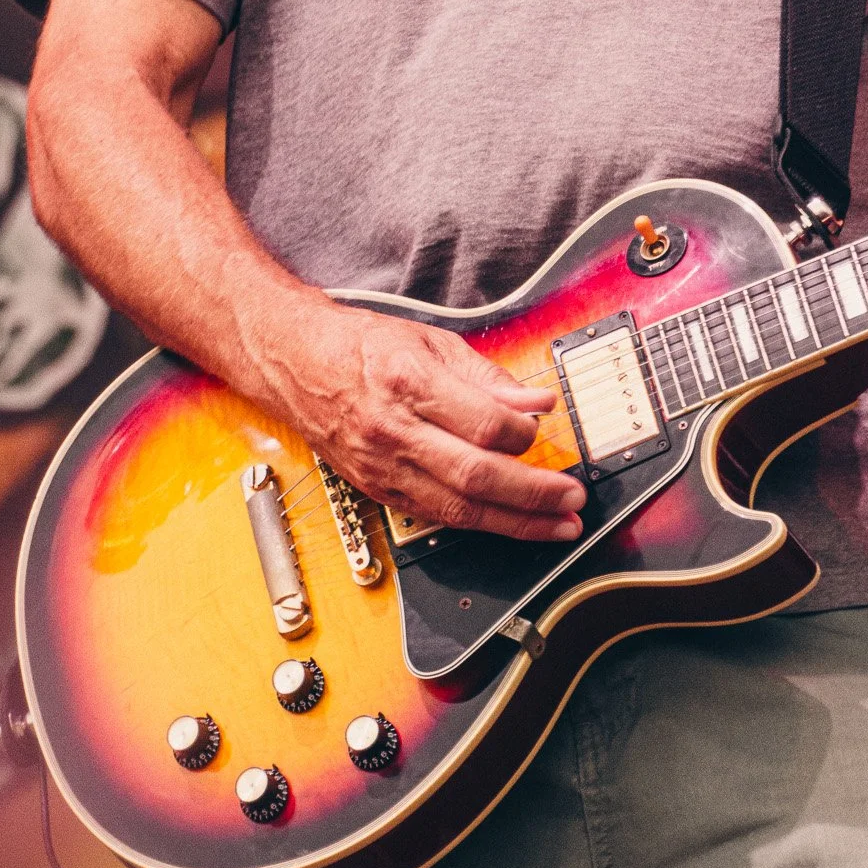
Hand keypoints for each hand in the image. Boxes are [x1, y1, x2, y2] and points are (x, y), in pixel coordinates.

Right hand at [254, 296, 586, 542]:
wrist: (294, 362)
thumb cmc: (361, 345)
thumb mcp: (430, 341)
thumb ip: (487, 377)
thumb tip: (537, 402)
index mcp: (408, 381)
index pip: (481, 423)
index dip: (522, 434)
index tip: (545, 430)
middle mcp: (393, 430)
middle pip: (474, 475)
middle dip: (532, 494)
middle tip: (573, 499)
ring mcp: (382, 466)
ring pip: (457, 508)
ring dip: (514, 523)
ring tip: (557, 526)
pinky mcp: (376, 489)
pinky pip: (436, 515)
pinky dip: (477, 522)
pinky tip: (509, 523)